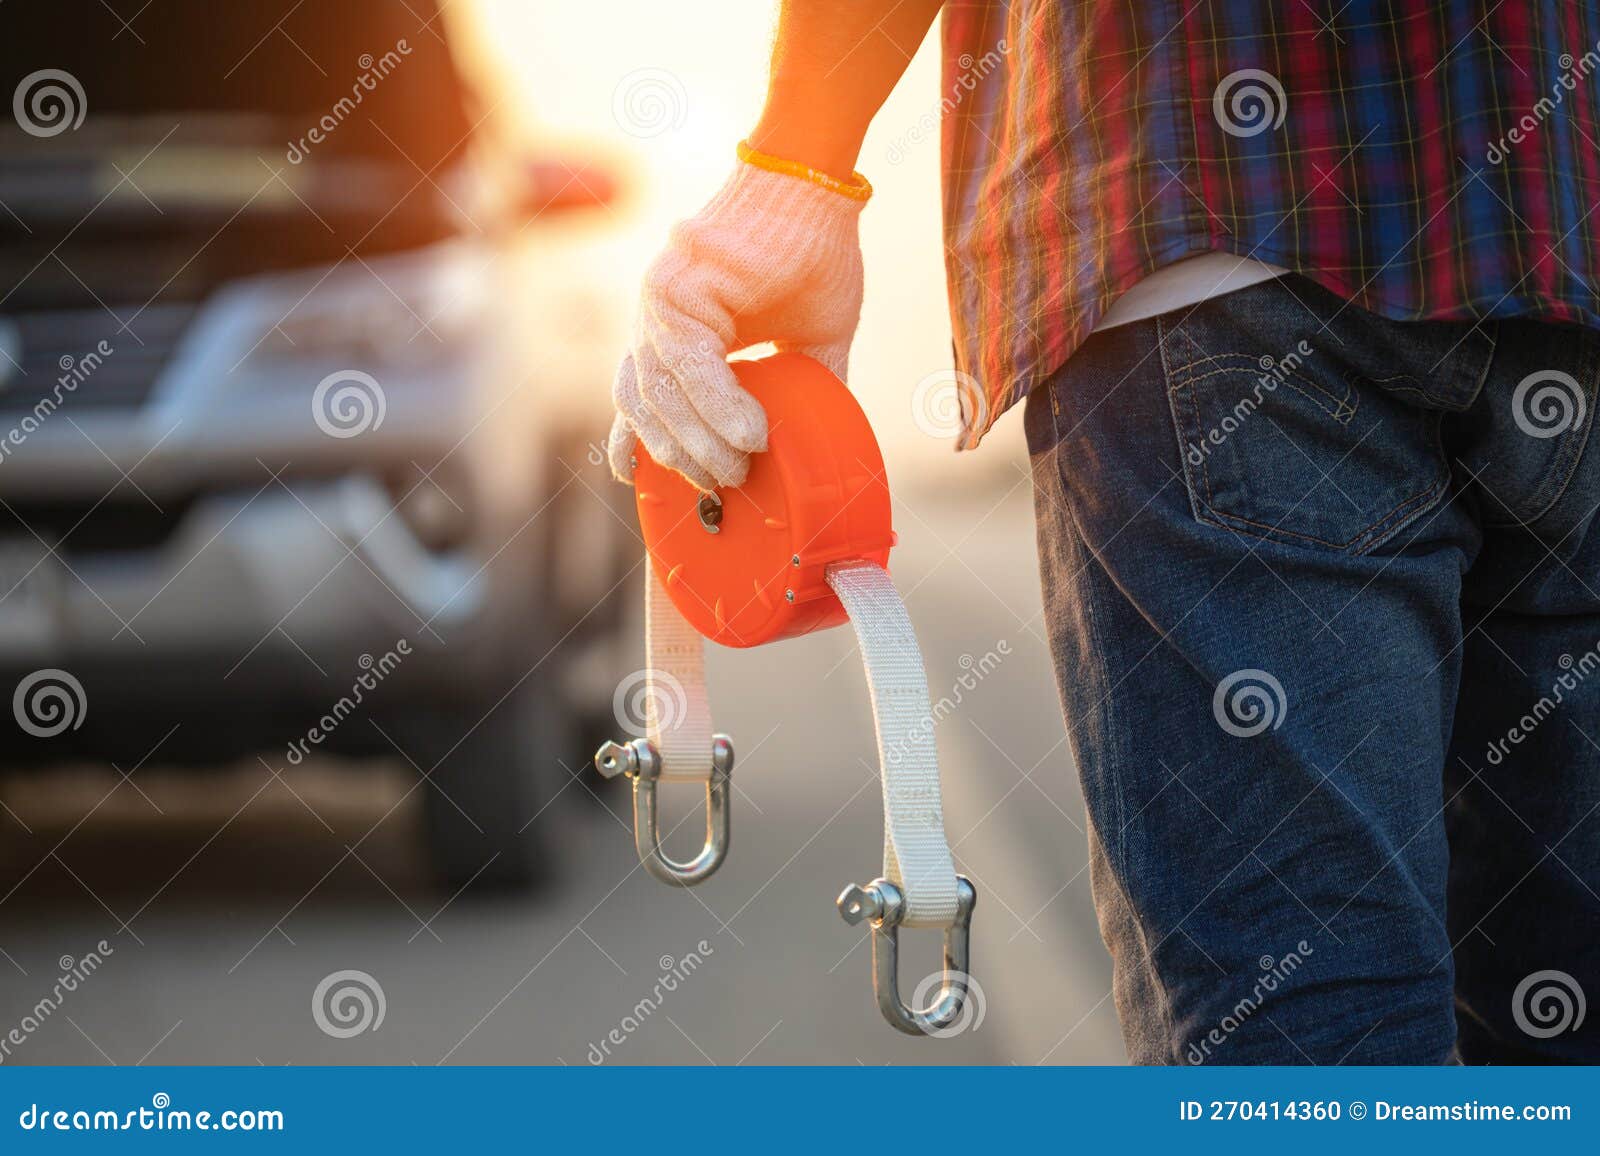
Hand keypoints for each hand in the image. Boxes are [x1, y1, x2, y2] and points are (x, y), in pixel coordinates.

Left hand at [608, 156, 866, 489]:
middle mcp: (656, 312)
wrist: (820, 187)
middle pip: (642, 403)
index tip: (642, 484)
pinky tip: (749, 434)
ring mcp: (659, 296)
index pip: (638, 396)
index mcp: (675, 326)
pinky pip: (689, 362)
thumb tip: (818, 448)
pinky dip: (718, 405)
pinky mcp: (676, 283)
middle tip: (724, 487)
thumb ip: (799, 391)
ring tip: (740, 468)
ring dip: (700, 440)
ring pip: (658, 390)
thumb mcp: (811, 341)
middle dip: (680, 456)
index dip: (637, 445)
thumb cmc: (816, 253)